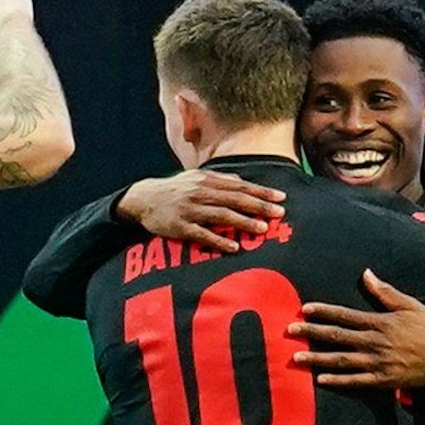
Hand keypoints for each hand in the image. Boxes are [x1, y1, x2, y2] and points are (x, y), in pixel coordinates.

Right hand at [116, 170, 285, 251]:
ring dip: (243, 222)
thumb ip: (220, 180)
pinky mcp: (180, 227)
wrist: (143, 199)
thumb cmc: (175, 189)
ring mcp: (190, 210)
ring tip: (261, 228)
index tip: (281, 198)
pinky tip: (234, 247)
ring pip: (221, 216)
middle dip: (258, 206)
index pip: (240, 186)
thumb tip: (244, 181)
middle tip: (279, 213)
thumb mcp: (196, 177)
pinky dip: (218, 241)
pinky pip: (202, 235)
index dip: (261, 192)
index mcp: (207, 180)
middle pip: (234, 199)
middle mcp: (200, 193)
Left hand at [290, 270, 424, 388]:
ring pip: (342, 359)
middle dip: (312, 332)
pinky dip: (338, 381)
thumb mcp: (411, 305)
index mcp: (381, 323)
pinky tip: (320, 379)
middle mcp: (376, 342)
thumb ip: (386, 292)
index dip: (324, 312)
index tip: (304, 309)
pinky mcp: (383, 380)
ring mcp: (378, 363)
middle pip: (338, 336)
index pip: (345, 316)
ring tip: (296, 357)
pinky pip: (356, 381)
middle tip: (289, 330)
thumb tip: (366, 274)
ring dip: (318, 358)